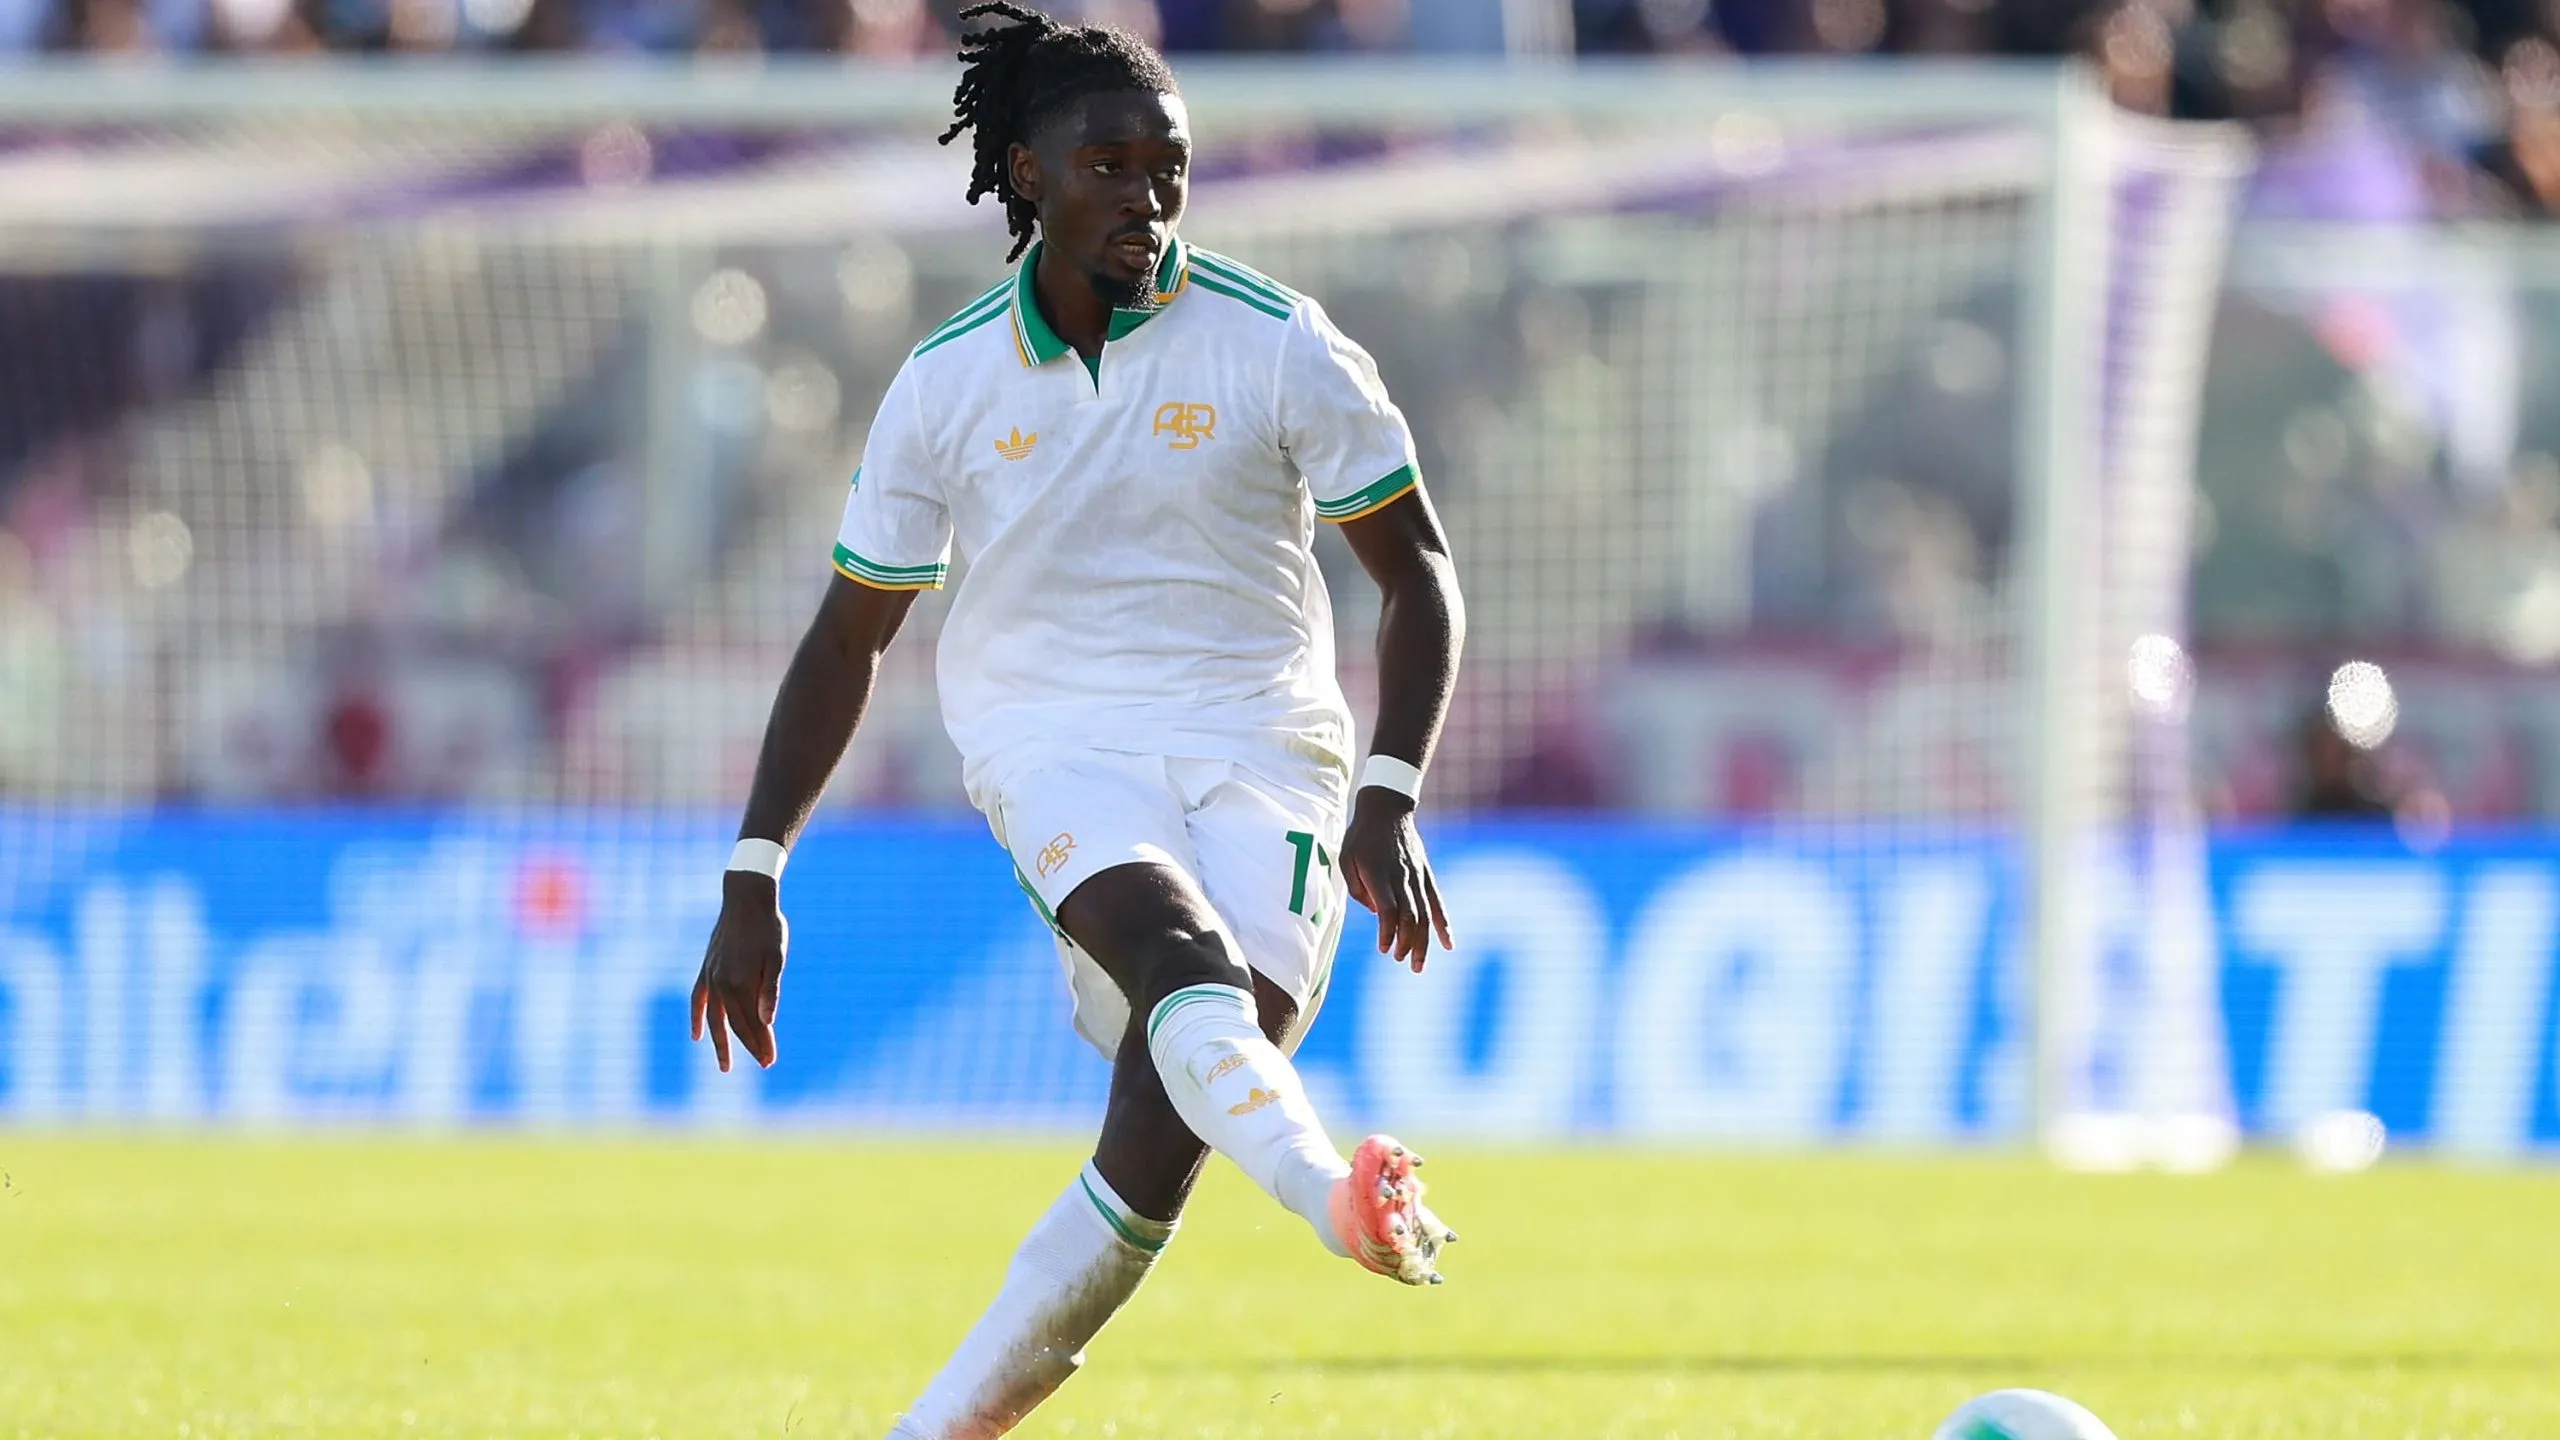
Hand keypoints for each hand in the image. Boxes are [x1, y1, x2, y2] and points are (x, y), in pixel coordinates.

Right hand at [691, 872, 787, 1070]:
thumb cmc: (768, 928)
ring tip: (725, 1065)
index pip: (751, 1024)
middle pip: (735, 1024)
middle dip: (750, 1045)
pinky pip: (698, 999)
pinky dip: (697, 1018)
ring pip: (714, 1018)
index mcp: (740, 983)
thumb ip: (770, 991)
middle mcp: (721, 984)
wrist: (746, 900)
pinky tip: (696, 1035)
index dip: (761, 1044)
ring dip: (720, 1042)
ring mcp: (711, 977)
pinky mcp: (706, 969)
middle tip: (764, 1063)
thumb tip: (767, 1022)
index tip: (770, 1060)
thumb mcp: (776, 958)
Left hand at [1338, 788, 1452, 973]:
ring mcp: (1416, 876)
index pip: (1388, 910)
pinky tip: (1448, 944)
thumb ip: (1356, 888)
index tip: (1384, 949)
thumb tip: (1375, 911)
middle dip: (1407, 943)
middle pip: (1410, 917)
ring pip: (1425, 914)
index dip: (1388, 932)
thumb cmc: (1360, 836)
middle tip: (1401, 960)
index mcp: (1378, 874)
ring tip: (1418, 965)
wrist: (1387, 808)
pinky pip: (1437, 902)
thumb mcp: (1346, 858)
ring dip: (1423, 942)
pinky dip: (1443, 924)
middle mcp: (1401, 877)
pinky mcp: (1425, 874)